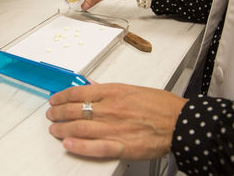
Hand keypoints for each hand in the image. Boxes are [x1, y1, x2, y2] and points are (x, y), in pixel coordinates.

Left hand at [46, 83, 186, 158]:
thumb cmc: (161, 106)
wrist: (181, 122)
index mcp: (114, 92)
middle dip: (58, 112)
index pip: (79, 92)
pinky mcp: (122, 146)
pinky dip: (79, 146)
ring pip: (80, 127)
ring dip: (62, 129)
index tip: (55, 99)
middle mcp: (111, 109)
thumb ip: (110, 89)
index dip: (62, 96)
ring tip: (54, 129)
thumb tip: (92, 87)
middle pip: (75, 110)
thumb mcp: (133, 89)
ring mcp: (115, 128)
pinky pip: (95, 147)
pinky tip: (68, 144)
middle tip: (52, 115)